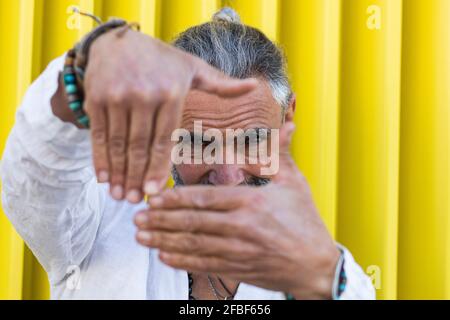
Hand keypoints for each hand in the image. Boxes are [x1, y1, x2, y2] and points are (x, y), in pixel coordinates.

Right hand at [84, 30, 256, 202]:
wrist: (119, 42)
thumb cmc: (162, 60)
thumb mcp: (193, 68)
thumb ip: (221, 84)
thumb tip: (255, 86)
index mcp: (171, 93)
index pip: (164, 140)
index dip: (158, 168)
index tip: (155, 193)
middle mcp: (143, 95)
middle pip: (140, 146)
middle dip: (136, 178)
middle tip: (135, 202)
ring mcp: (117, 97)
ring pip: (118, 144)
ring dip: (118, 174)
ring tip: (119, 196)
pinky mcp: (96, 99)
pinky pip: (98, 135)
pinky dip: (100, 159)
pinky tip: (103, 178)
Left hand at [134, 123, 339, 298]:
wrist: (317, 265)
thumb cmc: (305, 221)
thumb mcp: (294, 183)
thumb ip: (280, 154)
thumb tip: (288, 124)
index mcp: (251, 202)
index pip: (205, 198)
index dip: (176, 199)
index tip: (155, 198)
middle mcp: (241, 227)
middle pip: (193, 222)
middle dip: (161, 220)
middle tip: (137, 217)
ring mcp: (238, 251)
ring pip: (193, 245)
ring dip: (164, 241)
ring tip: (142, 236)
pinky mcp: (238, 269)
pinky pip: (204, 265)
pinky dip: (182, 261)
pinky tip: (164, 257)